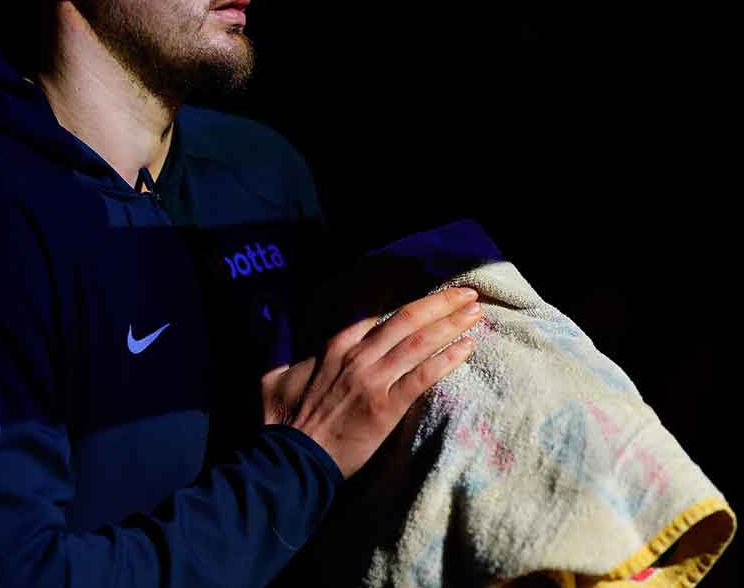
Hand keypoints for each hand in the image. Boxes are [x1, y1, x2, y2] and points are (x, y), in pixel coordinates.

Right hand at [260, 286, 481, 477]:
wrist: (292, 458)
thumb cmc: (281, 420)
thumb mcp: (271, 374)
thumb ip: (275, 341)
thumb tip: (267, 312)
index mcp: (334, 346)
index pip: (376, 311)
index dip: (403, 295)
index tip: (426, 284)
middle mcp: (357, 356)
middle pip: (406, 319)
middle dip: (440, 302)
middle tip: (467, 292)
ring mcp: (374, 380)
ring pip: (420, 342)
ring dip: (452, 324)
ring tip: (475, 312)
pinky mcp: (387, 407)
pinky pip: (423, 377)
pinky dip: (447, 359)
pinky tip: (468, 348)